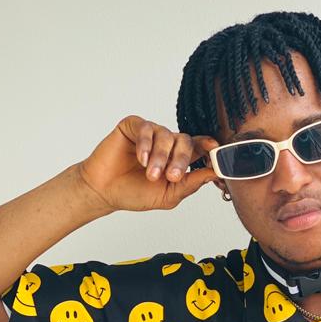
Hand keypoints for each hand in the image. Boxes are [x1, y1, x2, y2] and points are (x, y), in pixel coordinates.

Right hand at [78, 115, 219, 211]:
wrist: (104, 191)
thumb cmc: (134, 193)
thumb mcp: (168, 195)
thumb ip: (190, 184)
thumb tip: (214, 174)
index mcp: (178, 158)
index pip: (199, 148)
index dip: (208, 146)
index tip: (215, 149)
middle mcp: (167, 143)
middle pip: (185, 141)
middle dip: (181, 159)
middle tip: (171, 176)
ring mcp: (151, 133)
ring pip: (166, 135)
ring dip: (160, 157)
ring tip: (150, 174)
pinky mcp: (133, 126)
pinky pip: (146, 128)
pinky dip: (146, 144)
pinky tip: (142, 159)